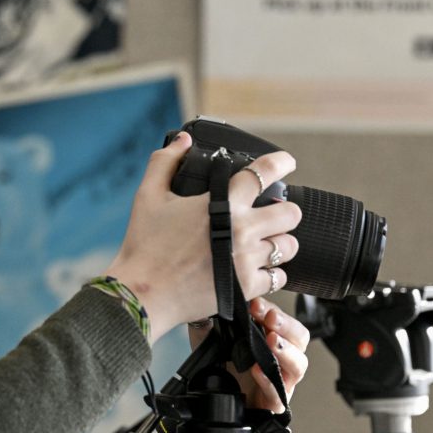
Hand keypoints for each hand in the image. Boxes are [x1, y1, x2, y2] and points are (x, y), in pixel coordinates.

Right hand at [103, 132, 301, 342]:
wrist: (142, 293)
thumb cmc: (144, 245)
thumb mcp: (147, 196)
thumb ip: (164, 162)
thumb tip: (182, 140)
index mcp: (222, 203)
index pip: (262, 174)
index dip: (280, 163)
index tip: (286, 162)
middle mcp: (242, 230)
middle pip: (290, 213)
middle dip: (284, 211)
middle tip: (272, 214)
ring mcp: (247, 260)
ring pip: (289, 246)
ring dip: (280, 242)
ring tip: (265, 243)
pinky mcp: (247, 287)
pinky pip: (278, 278)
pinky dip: (272, 273)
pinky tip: (258, 269)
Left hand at [187, 298, 310, 412]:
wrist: (212, 399)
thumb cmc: (218, 366)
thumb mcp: (212, 337)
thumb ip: (214, 318)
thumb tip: (212, 299)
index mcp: (271, 338)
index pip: (283, 320)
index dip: (272, 310)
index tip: (256, 304)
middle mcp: (281, 357)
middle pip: (300, 338)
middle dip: (286, 325)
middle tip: (270, 318)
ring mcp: (281, 380)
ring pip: (298, 365)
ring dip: (286, 350)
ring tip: (271, 340)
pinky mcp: (274, 402)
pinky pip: (278, 393)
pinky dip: (269, 381)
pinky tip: (257, 370)